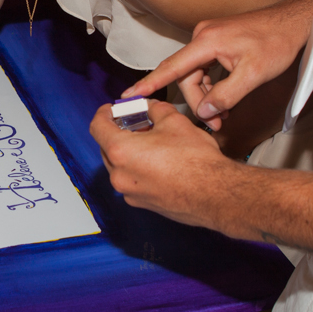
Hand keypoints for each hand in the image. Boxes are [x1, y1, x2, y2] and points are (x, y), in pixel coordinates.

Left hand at [90, 99, 228, 225]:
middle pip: (106, 148)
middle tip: (135, 122)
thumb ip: (156, 110)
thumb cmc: (196, 162)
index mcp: (121, 151)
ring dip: (129, 152)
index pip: (97, 127)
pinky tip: (157, 161)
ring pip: (119, 167)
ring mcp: (130, 193)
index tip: (110, 110)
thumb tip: (152, 108)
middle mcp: (120, 175)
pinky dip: (138, 169)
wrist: (215, 194)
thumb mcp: (174, 121)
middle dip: (118, 133)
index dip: (103, 114)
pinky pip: (133, 182)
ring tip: (150, 141)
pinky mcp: (143, 204)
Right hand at [122, 0, 312, 128]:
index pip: (171, 67)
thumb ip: (226, 95)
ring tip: (226, 113)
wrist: (294, 22)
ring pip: (196, 74)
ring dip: (207, 95)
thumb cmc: (277, 42)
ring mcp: (209, 37)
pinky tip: (227, 96)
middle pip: (186, 77)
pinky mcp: (217, 41)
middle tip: (217, 123)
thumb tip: (204, 113)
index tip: (128, 96)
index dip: (149, 84)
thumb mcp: (253, 75)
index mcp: (206, 41)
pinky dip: (213, 85)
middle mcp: (202, 36)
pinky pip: (205, 68)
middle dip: (198, 102)